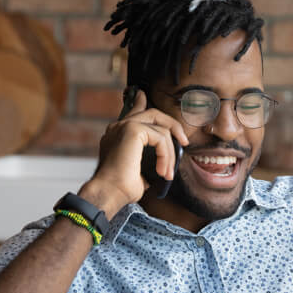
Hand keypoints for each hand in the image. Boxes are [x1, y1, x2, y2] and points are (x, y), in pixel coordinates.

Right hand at [80, 92, 189, 215]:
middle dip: (172, 125)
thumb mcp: (138, 171)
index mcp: (117, 133)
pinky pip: (161, 137)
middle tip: (184, 142)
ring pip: (161, 127)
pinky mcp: (132, 129)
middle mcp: (118, 126)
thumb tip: (164, 163)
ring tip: (166, 173)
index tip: (147, 98)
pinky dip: (166, 155)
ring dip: (170, 152)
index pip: (134, 111)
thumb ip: (148, 159)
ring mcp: (125, 125)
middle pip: (153, 113)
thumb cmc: (120, 188)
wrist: (108, 193)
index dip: (141, 102)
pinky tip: (162, 170)